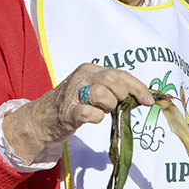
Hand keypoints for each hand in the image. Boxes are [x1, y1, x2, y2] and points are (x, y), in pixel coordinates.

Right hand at [2, 64, 154, 161]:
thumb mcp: (92, 90)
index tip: (148, 101)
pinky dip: (96, 117)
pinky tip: (91, 118)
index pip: (121, 73)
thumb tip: (141, 98)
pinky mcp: (66, 112)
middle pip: (113, 79)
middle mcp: (81, 77)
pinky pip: (89, 113)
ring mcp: (72, 93)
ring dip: (108, 107)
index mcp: (90, 69)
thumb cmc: (72, 104)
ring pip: (103, 94)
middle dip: (122, 95)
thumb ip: (113, 90)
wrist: (40, 119)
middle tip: (116, 105)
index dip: (138, 88)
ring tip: (101, 111)